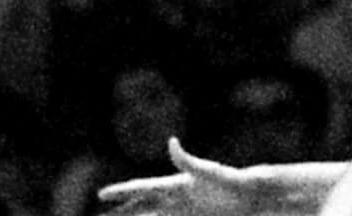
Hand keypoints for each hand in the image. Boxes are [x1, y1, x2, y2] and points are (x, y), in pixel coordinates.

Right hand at [97, 138, 262, 214]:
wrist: (251, 193)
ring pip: (153, 215)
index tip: (102, 194)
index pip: (143, 188)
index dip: (122, 191)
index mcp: (177, 183)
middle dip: (122, 209)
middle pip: (143, 203)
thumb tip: (170, 142)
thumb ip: (188, 161)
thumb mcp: (209, 171)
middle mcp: (177, 195)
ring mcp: (184, 208)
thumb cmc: (231, 181)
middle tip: (100, 214)